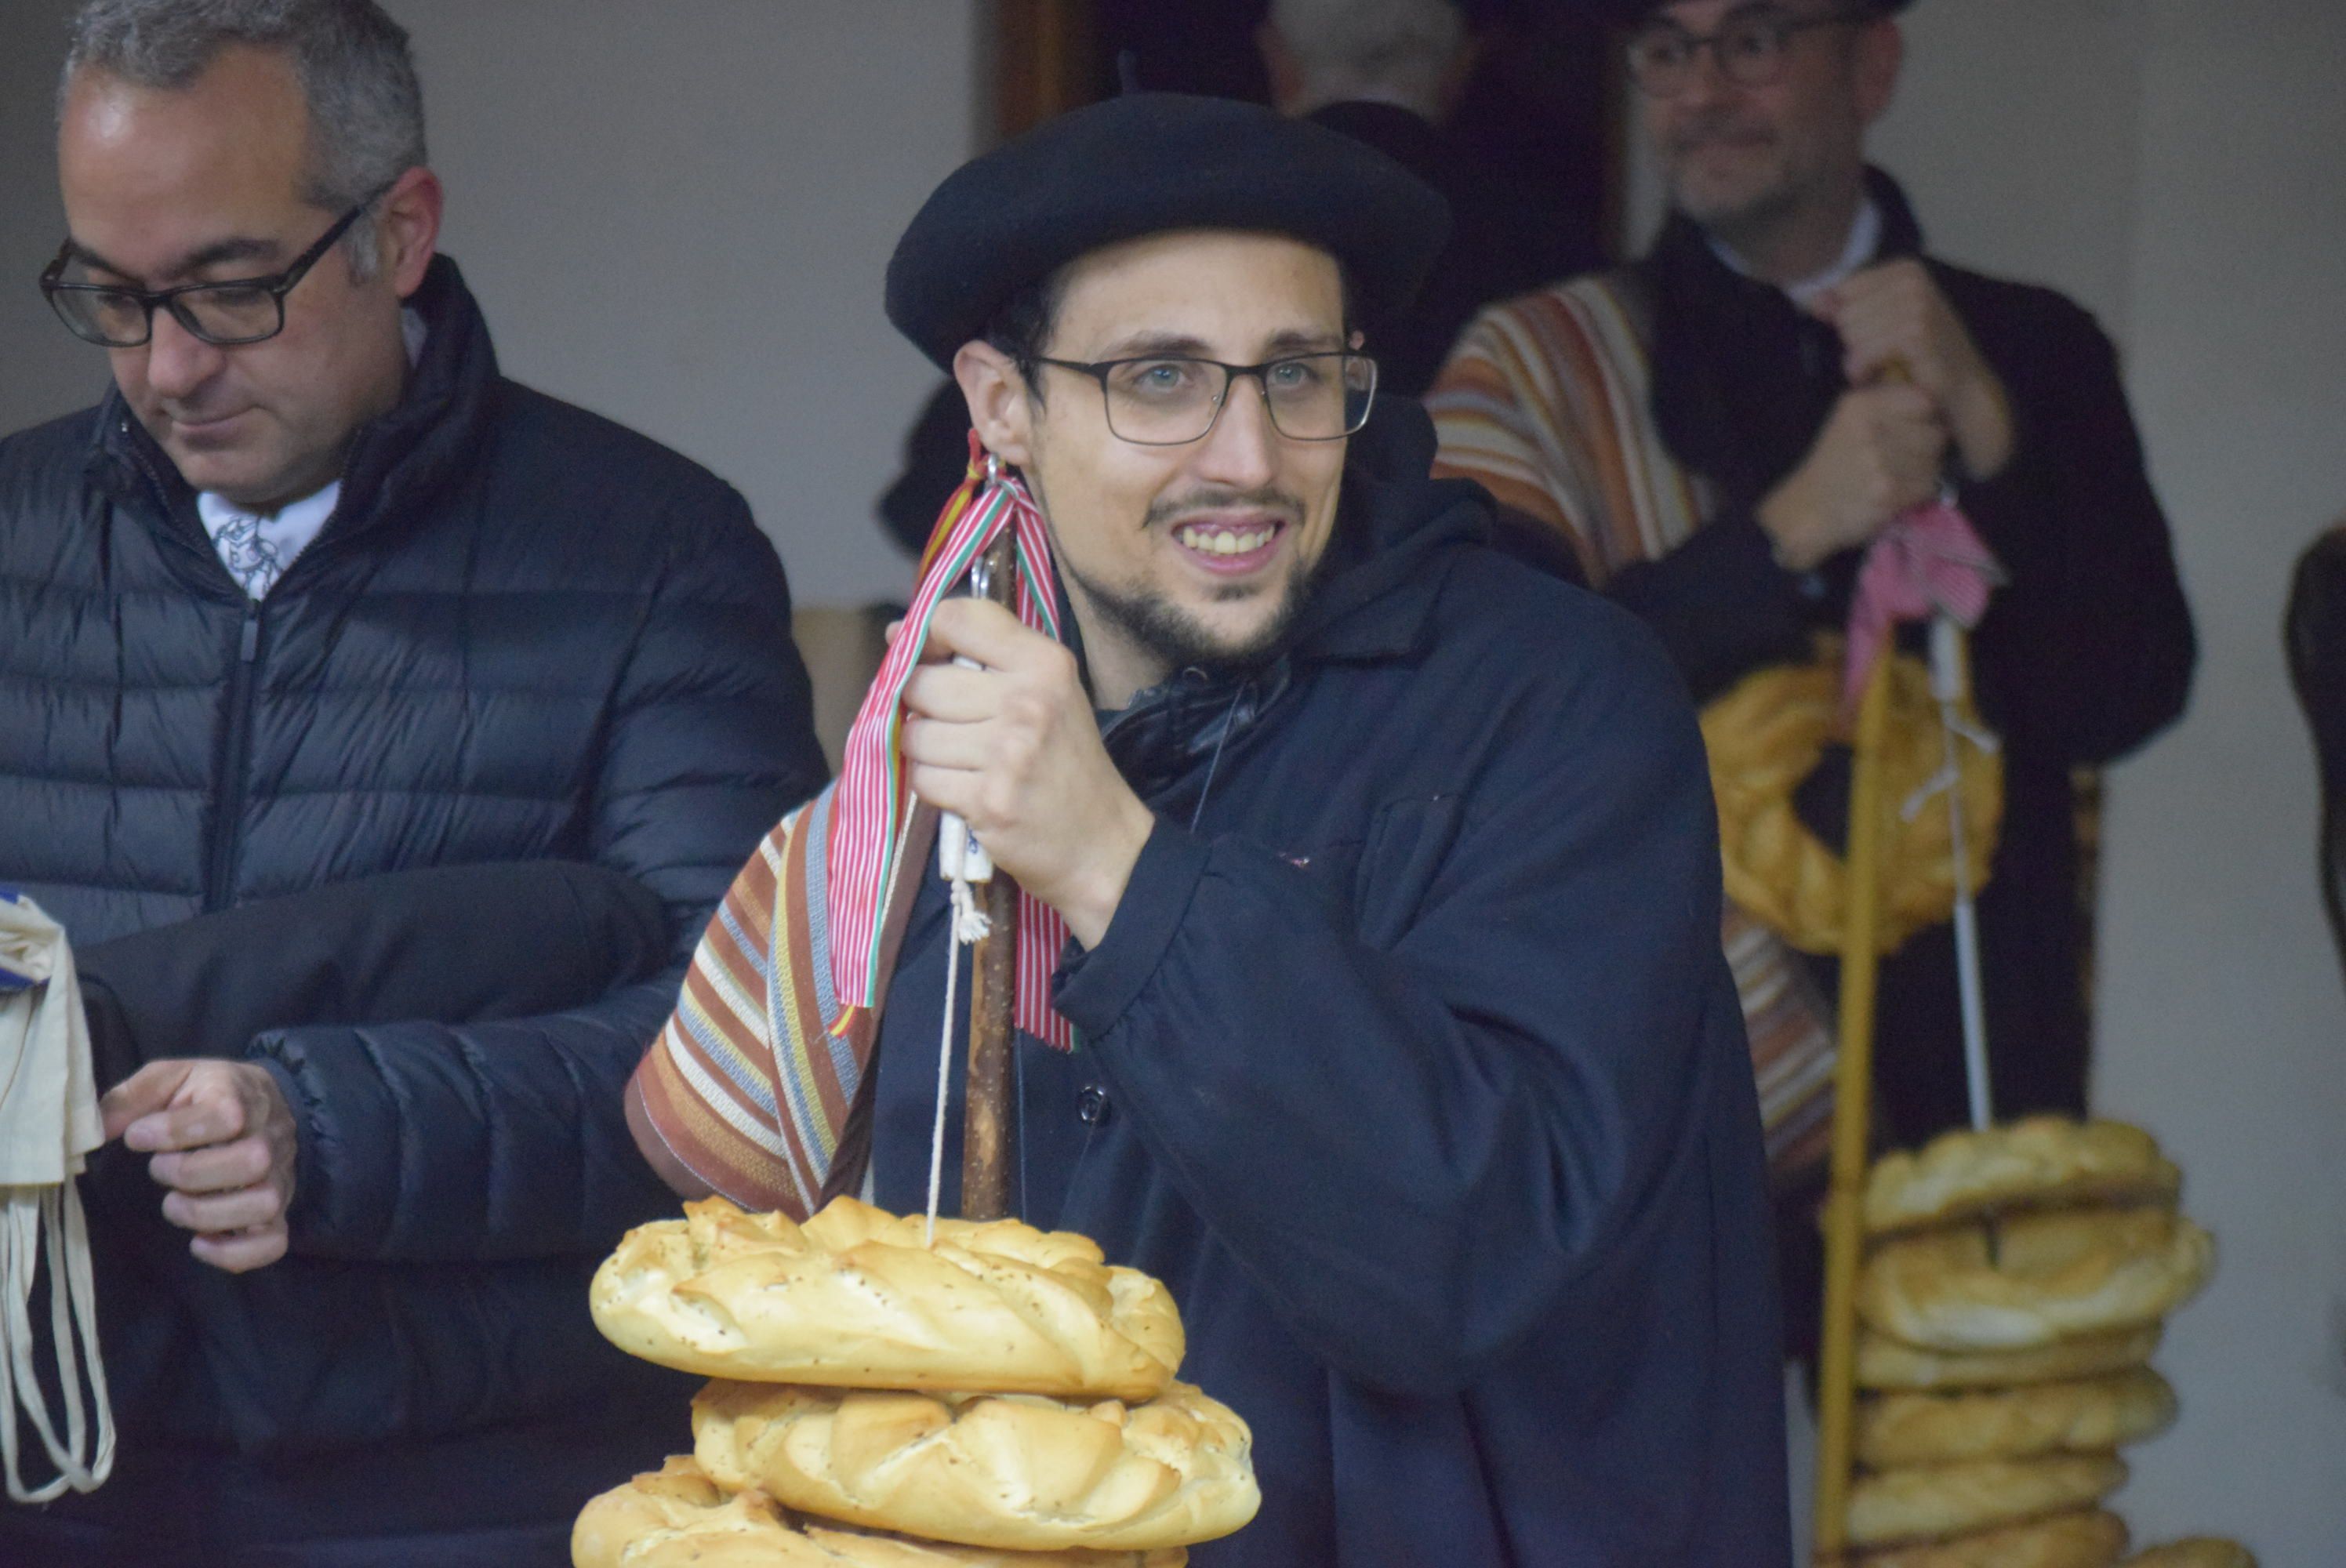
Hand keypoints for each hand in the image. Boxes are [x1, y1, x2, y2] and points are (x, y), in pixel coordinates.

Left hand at [101, 1059, 298, 1272]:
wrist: (265, 1104)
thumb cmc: (207, 1095)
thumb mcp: (171, 1079)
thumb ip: (133, 1098)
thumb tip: (97, 1129)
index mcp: (242, 1097)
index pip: (228, 1114)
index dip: (176, 1131)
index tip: (138, 1137)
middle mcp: (270, 1138)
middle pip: (253, 1161)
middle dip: (193, 1173)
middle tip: (160, 1169)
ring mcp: (280, 1178)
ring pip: (265, 1203)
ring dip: (210, 1213)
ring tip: (175, 1204)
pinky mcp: (278, 1212)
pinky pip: (274, 1242)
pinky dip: (235, 1252)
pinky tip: (200, 1242)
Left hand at [898, 597, 1154, 948]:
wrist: (1102, 843)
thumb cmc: (1068, 763)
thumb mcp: (1051, 693)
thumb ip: (988, 658)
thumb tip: (898, 636)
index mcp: (1044, 664)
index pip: (957, 619)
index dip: (923, 635)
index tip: (922, 657)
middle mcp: (1027, 701)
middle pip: (923, 682)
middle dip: (918, 705)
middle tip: (948, 725)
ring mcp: (1007, 753)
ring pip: (915, 734)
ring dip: (924, 751)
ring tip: (959, 761)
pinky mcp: (988, 800)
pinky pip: (924, 779)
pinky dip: (933, 786)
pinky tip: (962, 789)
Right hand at [1757, 383, 1949, 570]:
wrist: (1806, 510)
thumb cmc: (1834, 465)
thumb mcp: (1850, 421)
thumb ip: (1887, 404)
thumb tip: (1934, 402)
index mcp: (1861, 405)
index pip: (1924, 401)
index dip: (1925, 419)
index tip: (1911, 432)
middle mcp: (1871, 428)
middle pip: (1935, 433)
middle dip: (1928, 448)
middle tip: (1905, 461)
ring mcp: (1880, 460)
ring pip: (1935, 461)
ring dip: (1924, 473)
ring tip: (1898, 479)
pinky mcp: (1888, 490)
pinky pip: (1928, 486)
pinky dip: (1918, 494)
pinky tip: (1897, 495)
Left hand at [1811, 259, 2013, 478]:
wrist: (1961, 384)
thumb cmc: (1919, 355)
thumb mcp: (1881, 322)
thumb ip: (1847, 306)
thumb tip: (1815, 299)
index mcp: (1905, 269)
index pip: (1844, 290)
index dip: (1850, 321)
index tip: (1873, 335)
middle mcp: (1912, 280)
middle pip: (1845, 313)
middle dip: (1855, 342)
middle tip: (1880, 355)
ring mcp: (1916, 304)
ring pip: (1850, 333)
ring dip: (1859, 359)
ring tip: (1882, 365)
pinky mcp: (1915, 332)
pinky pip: (1863, 351)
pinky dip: (1864, 369)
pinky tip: (1878, 375)